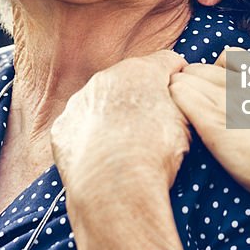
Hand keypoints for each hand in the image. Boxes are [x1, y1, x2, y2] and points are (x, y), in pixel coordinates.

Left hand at [51, 50, 190, 196]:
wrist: (113, 187)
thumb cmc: (157, 153)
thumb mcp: (187, 122)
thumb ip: (183, 99)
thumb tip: (179, 93)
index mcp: (141, 71)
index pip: (166, 62)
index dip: (177, 77)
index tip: (182, 92)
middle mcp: (106, 78)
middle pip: (130, 80)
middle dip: (141, 96)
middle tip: (153, 125)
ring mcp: (79, 103)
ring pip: (100, 102)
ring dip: (112, 116)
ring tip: (125, 146)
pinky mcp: (62, 128)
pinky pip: (79, 127)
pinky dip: (89, 137)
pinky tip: (101, 157)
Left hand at [168, 48, 249, 221]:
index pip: (235, 57)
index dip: (222, 68)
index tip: (220, 83)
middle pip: (207, 69)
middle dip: (196, 79)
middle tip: (191, 96)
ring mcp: (231, 104)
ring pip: (190, 80)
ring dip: (182, 88)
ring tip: (178, 100)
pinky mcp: (213, 126)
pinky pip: (183, 100)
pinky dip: (177, 100)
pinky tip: (175, 108)